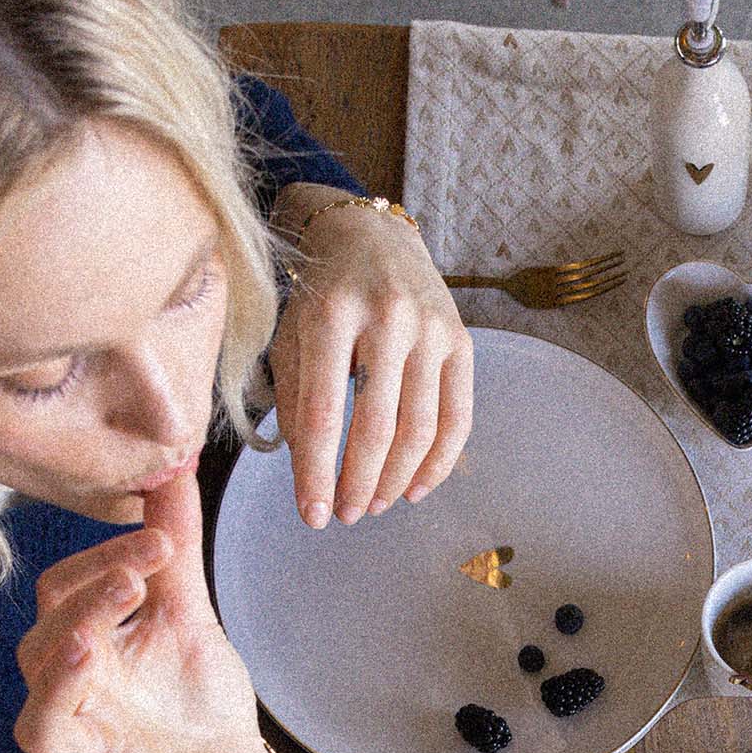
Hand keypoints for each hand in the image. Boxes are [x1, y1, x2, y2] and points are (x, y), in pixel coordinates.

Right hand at [13, 466, 277, 752]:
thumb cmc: (194, 691)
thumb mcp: (187, 611)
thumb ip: (172, 545)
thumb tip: (170, 462)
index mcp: (84, 645)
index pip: (62, 592)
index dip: (104, 562)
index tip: (161, 542)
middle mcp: (76, 696)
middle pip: (40, 648)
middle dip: (85, 610)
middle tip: (132, 584)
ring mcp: (100, 750)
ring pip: (42, 727)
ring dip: (60, 687)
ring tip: (86, 651)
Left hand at [269, 193, 473, 529]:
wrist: (370, 235)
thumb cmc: (319, 294)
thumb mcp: (290, 333)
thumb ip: (292, 398)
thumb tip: (310, 472)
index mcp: (331, 313)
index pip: (322, 412)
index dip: (316, 473)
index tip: (312, 516)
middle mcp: (387, 317)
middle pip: (375, 426)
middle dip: (359, 484)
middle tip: (345, 516)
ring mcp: (431, 329)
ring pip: (419, 429)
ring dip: (395, 480)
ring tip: (373, 505)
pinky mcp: (461, 341)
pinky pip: (456, 418)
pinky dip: (438, 464)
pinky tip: (414, 489)